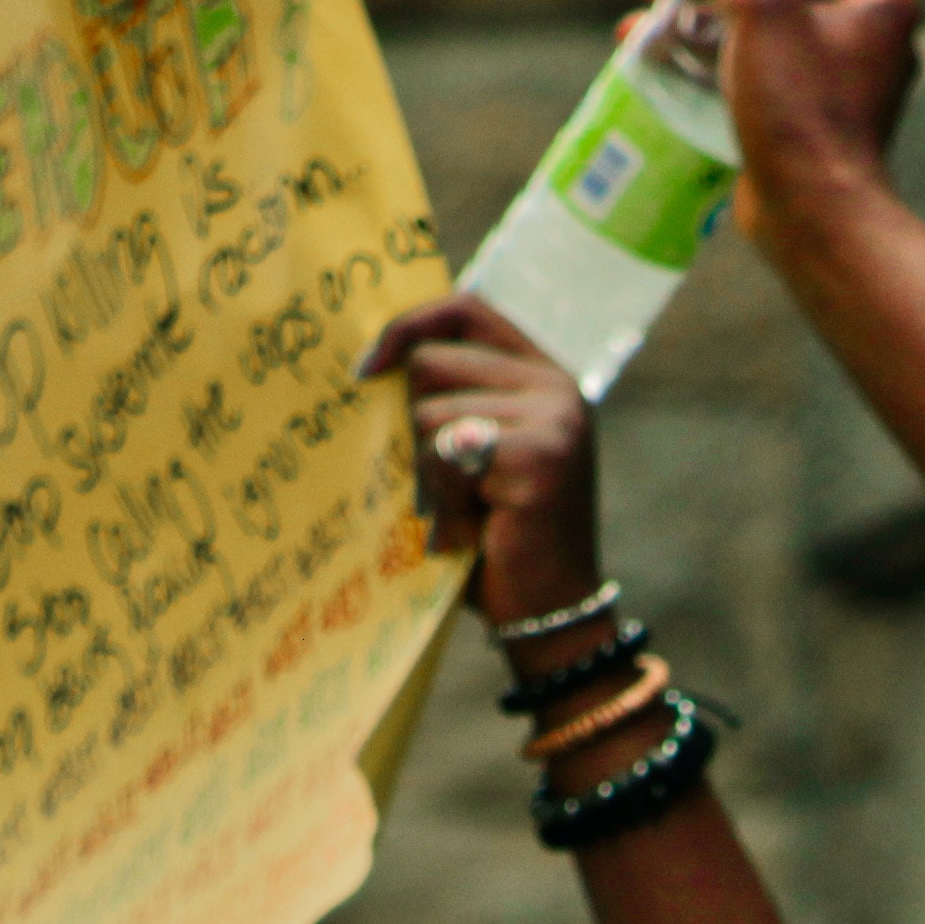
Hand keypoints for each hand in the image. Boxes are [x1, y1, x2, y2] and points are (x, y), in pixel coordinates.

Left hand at [359, 295, 597, 626]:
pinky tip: (473, 524)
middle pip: (432, 360)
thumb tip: (371, 359)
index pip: (467, 310)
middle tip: (447, 479)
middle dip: (415, 421)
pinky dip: (443, 495)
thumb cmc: (500, 537)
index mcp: (545, 375)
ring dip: (428, 469)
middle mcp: (557, 388)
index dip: (409, 326)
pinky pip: (444, 450)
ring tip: (465, 507)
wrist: (550, 613)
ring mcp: (553, 420)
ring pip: (430, 410)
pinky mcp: (539, 457)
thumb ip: (452, 399)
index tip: (367, 366)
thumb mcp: (478, 451)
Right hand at [667, 0, 921, 216]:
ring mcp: (828, 84)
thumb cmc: (803, 114)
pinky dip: (702, 59)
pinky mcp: (796, 122)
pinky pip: (745, 71)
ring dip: (692, 14)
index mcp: (879, 2)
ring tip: (642, 21)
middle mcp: (864, 39)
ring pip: (752, 25)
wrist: (815, 220)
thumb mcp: (762, 11)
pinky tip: (653, 57)